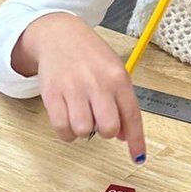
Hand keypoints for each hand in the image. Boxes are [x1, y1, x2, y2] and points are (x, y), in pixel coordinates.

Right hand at [12, 13, 145, 161]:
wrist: (58, 34)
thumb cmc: (89, 55)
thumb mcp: (114, 71)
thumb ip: (122, 102)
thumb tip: (124, 136)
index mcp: (118, 78)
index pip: (132, 116)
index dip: (136, 141)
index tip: (138, 157)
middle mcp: (97, 84)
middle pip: (108, 128)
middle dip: (106, 132)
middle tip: (99, 121)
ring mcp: (73, 89)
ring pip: (83, 130)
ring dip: (83, 130)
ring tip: (81, 115)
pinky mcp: (52, 94)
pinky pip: (62, 128)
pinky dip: (67, 132)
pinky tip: (68, 120)